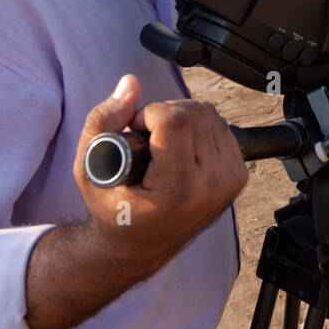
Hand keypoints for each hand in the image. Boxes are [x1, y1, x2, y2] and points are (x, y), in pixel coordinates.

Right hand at [73, 75, 246, 275]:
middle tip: (146, 141)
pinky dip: (198, 128)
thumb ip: (103, 121)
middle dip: (164, 114)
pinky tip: (180, 149)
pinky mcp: (238, 175)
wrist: (139, 245)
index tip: (135, 133)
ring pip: (210, 114)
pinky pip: (221, 126)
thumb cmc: (112, 209)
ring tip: (161, 146)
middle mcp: (211, 187)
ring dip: (181, 119)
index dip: (149, 115)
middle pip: (195, 112)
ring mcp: (229, 181)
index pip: (176, 120)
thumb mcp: (90, 168)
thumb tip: (130, 83)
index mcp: (178, 190)